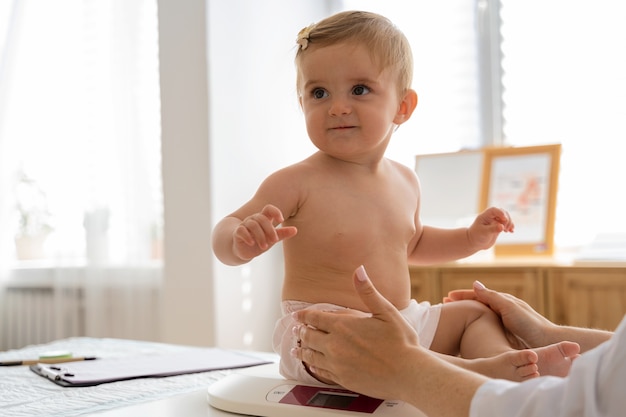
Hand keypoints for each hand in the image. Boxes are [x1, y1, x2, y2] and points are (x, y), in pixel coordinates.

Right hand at [232, 204, 296, 260]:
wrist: (244, 250)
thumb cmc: (260, 241)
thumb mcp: (272, 238)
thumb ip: (283, 234)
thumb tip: (295, 230)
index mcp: (263, 218)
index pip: (268, 208)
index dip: (275, 211)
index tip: (282, 220)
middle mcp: (254, 219)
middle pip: (262, 218)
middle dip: (269, 229)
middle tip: (274, 240)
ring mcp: (245, 225)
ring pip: (253, 224)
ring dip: (260, 236)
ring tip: (265, 246)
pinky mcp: (238, 232)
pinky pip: (242, 230)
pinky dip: (248, 236)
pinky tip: (252, 243)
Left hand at [291, 266, 419, 399]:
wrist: (409, 373)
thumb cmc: (401, 342)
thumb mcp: (386, 311)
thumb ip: (368, 292)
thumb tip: (359, 271)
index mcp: (343, 326)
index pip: (315, 318)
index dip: (304, 316)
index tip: (298, 316)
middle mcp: (335, 345)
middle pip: (309, 337)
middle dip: (302, 332)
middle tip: (297, 330)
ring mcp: (337, 364)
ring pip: (311, 355)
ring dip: (302, 350)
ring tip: (297, 349)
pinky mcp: (342, 379)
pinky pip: (321, 372)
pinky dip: (313, 367)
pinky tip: (313, 366)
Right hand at [445, 281, 555, 347]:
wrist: (546, 343)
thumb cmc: (530, 324)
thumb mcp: (509, 307)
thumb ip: (492, 296)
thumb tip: (475, 284)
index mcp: (502, 301)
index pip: (478, 295)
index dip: (462, 295)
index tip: (446, 297)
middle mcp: (502, 310)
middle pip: (477, 304)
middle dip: (461, 302)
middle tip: (444, 304)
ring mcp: (503, 322)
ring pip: (479, 315)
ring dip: (466, 313)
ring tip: (452, 315)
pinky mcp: (504, 335)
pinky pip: (485, 326)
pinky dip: (473, 324)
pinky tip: (467, 330)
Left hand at [468, 207, 513, 249]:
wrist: (475, 243)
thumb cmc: (476, 236)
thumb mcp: (484, 232)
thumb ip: (493, 229)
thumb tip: (501, 226)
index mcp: (485, 216)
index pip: (494, 210)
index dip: (500, 213)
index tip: (504, 219)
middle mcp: (491, 217)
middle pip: (502, 213)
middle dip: (506, 219)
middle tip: (504, 228)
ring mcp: (496, 222)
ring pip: (506, 218)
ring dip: (509, 223)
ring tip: (507, 230)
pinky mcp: (499, 227)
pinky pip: (507, 224)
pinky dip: (510, 227)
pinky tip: (511, 231)